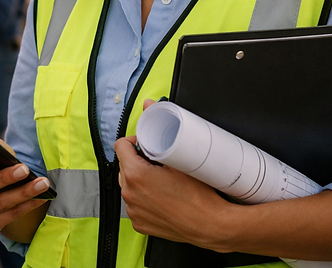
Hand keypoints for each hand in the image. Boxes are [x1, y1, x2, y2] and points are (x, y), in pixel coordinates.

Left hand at [115, 99, 234, 249]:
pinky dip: (144, 198)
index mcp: (135, 175)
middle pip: (124, 166)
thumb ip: (159, 128)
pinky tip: (162, 197)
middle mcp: (130, 194)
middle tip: (160, 162)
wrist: (211, 225)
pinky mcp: (140, 224)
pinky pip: (136, 204)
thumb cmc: (199, 195)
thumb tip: (148, 105)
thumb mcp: (181, 156)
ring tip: (162, 180)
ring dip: (140, 180)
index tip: (147, 145)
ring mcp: (134, 211)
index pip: (120, 146)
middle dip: (139, 161)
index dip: (135, 142)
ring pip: (129, 185)